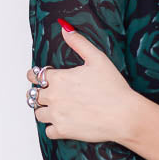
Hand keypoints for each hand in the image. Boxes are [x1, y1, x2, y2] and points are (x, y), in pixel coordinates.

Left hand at [27, 25, 137, 143]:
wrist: (124, 115)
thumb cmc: (114, 88)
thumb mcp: (97, 58)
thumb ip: (78, 42)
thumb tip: (64, 28)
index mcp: (59, 78)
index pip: (36, 75)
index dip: (36, 75)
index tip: (40, 77)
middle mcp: (54, 96)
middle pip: (34, 95)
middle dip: (40, 93)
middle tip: (48, 94)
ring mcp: (57, 115)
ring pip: (38, 113)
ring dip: (44, 110)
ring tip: (54, 108)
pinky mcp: (63, 131)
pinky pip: (47, 131)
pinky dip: (52, 128)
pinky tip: (61, 122)